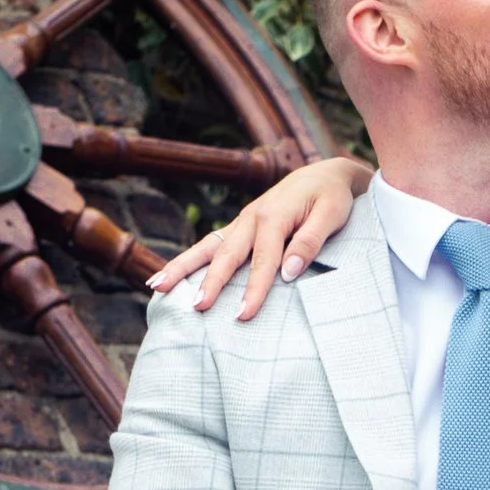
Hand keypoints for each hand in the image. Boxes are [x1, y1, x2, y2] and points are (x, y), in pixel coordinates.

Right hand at [148, 157, 368, 317]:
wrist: (324, 173)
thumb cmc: (332, 197)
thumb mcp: (331, 216)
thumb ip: (310, 242)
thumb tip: (289, 272)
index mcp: (273, 216)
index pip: (262, 261)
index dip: (253, 290)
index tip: (243, 315)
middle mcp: (251, 217)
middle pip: (225, 255)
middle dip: (209, 282)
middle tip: (195, 308)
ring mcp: (243, 221)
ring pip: (207, 247)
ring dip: (181, 268)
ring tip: (156, 287)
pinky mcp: (241, 226)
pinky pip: (211, 245)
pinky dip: (190, 260)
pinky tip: (170, 276)